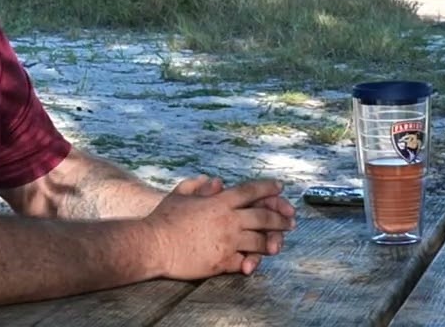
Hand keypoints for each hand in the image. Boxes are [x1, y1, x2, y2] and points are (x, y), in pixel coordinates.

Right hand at [146, 178, 293, 280]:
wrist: (153, 245)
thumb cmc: (163, 218)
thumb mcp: (180, 193)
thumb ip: (199, 184)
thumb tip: (217, 182)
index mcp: (220, 201)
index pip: (251, 191)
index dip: (268, 188)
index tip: (280, 187)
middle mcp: (229, 220)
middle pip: (263, 217)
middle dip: (281, 218)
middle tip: (291, 220)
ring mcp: (228, 242)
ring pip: (260, 241)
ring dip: (273, 241)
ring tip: (279, 242)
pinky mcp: (222, 262)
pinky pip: (245, 260)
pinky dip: (252, 260)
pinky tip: (257, 260)